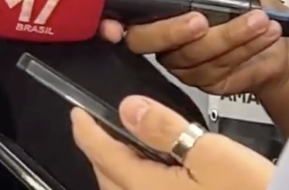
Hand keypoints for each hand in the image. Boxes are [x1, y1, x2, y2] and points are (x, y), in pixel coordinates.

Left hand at [71, 95, 271, 189]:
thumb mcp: (212, 153)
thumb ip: (165, 129)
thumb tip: (127, 107)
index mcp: (145, 189)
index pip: (102, 154)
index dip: (86, 130)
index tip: (76, 111)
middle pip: (109, 177)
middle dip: (101, 151)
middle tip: (101, 124)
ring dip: (121, 169)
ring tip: (131, 144)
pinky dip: (140, 182)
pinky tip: (160, 172)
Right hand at [99, 0, 288, 94]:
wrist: (284, 40)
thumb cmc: (253, 7)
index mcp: (164, 10)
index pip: (126, 21)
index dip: (112, 26)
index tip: (114, 26)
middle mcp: (167, 40)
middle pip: (149, 42)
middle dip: (175, 30)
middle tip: (202, 18)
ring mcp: (184, 64)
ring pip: (191, 54)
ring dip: (229, 34)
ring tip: (258, 18)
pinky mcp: (205, 82)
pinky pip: (216, 68)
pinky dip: (243, 48)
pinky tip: (262, 34)